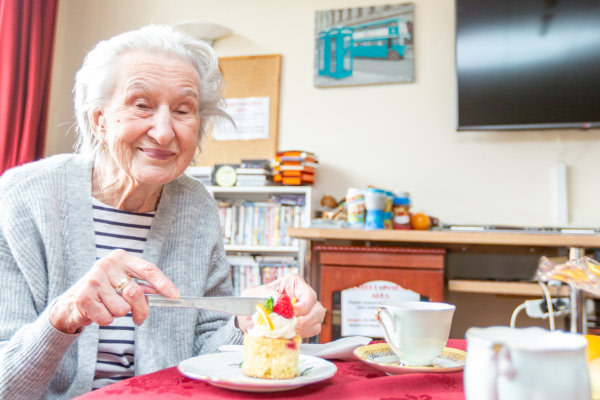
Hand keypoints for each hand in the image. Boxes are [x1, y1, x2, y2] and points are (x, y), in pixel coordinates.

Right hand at [49, 249, 178, 333]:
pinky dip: (106, 320)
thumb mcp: (122, 281)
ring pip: (122, 309)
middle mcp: (107, 265)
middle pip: (136, 293)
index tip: (175, 295)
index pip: (148, 269)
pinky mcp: (83, 297)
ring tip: (109, 307)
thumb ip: (141, 285)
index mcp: (121, 258)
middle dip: (142, 310)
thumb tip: (167, 294)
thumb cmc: (104, 290)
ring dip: (119, 315)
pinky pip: (107, 318)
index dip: (163, 283)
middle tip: (140, 319)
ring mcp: (94, 280)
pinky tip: (98, 312)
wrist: (71, 302)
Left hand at [237, 274, 324, 337]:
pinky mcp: (306, 321)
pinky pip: (314, 329)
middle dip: (306, 320)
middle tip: (292, 326)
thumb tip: (280, 304)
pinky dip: (305, 333)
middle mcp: (302, 294)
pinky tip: (292, 332)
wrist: (248, 311)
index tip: (291, 314)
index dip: (303, 306)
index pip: (308, 294)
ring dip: (305, 327)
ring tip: (290, 329)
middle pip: (317, 308)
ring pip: (318, 319)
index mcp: (293, 282)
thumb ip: (268, 297)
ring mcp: (306, 308)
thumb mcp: (256, 294)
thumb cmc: (253, 299)